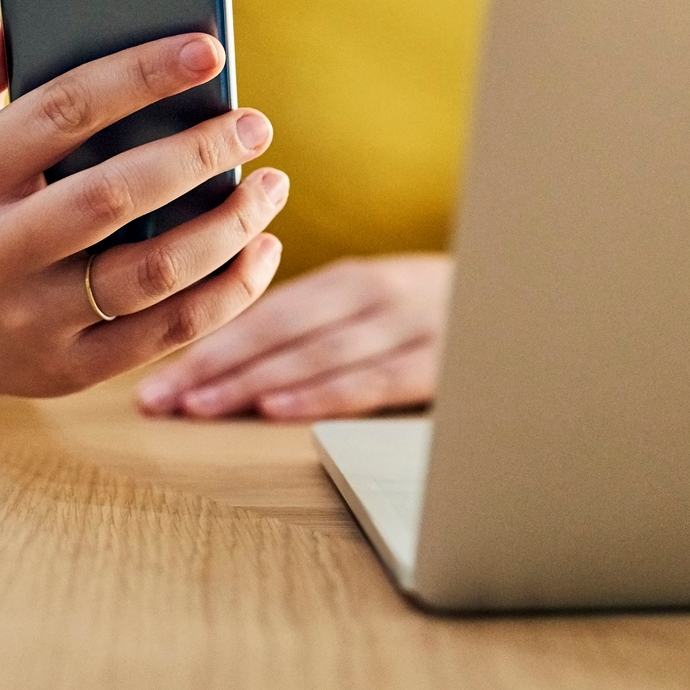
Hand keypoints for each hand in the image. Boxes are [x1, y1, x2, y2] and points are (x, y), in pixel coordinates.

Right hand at [0, 19, 286, 396]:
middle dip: (198, 154)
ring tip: (272, 184)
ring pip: (155, 273)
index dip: (139, 76)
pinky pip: (171, 330)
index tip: (209, 51)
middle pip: (116, 196)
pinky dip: (232, 290)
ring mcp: (34, 318)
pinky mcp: (75, 368)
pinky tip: (264, 246)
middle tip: (254, 125)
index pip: (61, 113)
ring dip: (230, 226)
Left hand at [133, 254, 447, 419]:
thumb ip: (322, 322)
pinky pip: (372, 378)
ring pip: (317, 353)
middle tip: (156, 399)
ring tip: (197, 408)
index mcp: (357, 279)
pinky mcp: (443, 361)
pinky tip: (276, 409)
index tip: (153, 375)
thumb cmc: (443, 318)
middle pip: (281, 330)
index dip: (206, 339)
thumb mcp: (385, 305)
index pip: (266, 309)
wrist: (537, 302)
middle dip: (213, 365)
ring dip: (251, 381)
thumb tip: (226, 354)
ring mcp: (412, 326)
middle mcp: (380, 295)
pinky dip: (322, 393)